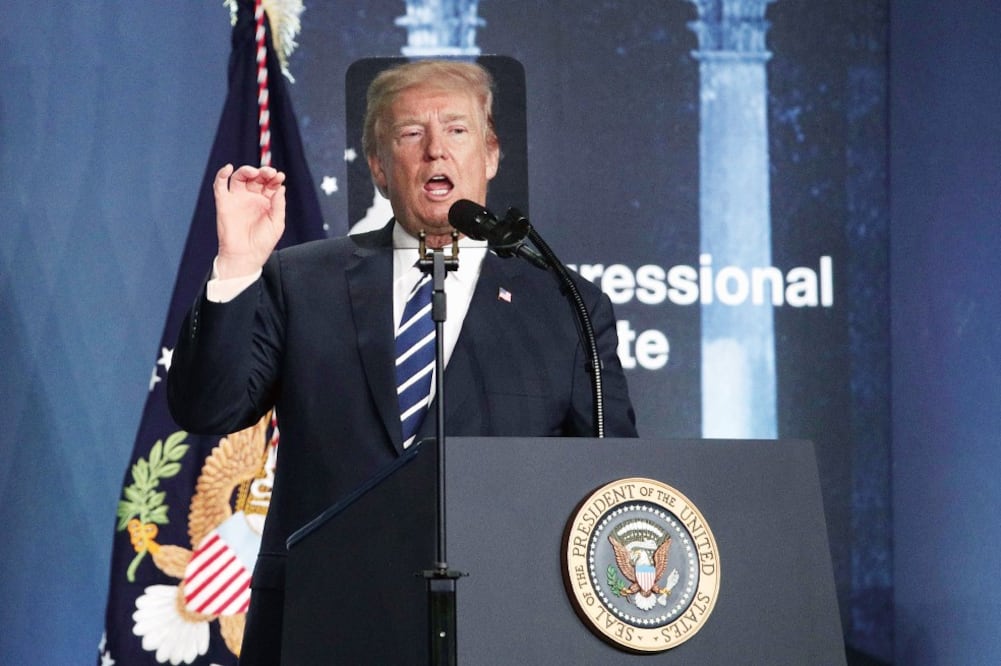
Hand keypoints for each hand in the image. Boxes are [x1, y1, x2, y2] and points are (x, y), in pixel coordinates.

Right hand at [213, 163, 286, 278]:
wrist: (245, 256)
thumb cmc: (263, 243)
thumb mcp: (277, 224)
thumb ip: (279, 205)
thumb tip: (281, 188)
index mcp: (266, 201)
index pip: (270, 183)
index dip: (275, 178)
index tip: (279, 176)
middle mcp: (252, 197)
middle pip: (256, 177)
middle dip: (263, 172)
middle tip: (270, 172)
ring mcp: (237, 198)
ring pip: (239, 177)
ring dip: (246, 170)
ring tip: (254, 172)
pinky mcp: (223, 202)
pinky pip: (220, 185)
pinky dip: (222, 174)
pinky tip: (228, 168)